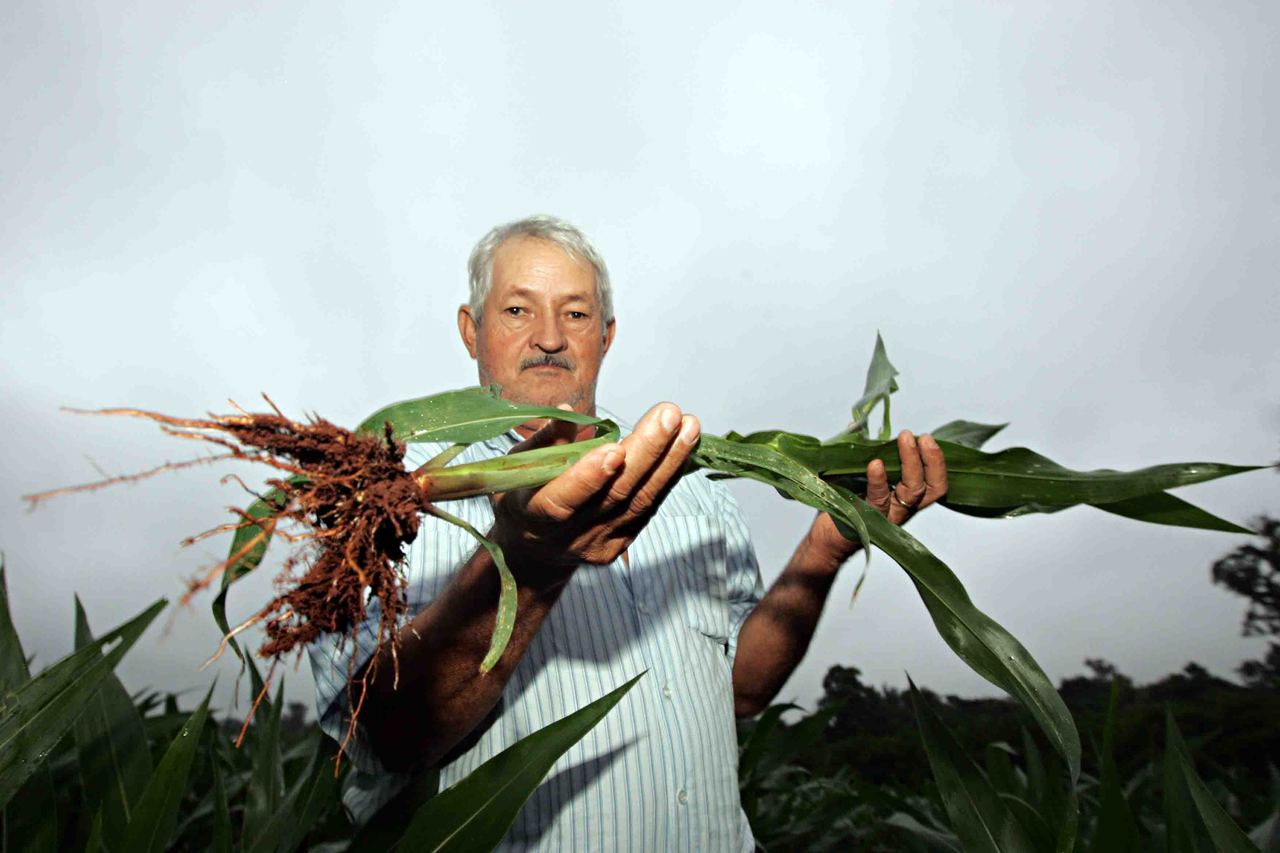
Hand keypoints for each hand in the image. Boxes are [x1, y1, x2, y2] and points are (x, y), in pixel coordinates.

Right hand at [491, 402, 700, 571]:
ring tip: (689, 426)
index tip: (615, 449)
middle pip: (614, 496)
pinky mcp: (619, 545)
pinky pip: (647, 508)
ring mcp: (597, 544)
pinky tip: (684, 448)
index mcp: (532, 515)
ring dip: (669, 461)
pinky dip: (668, 477)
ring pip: (639, 502)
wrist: (532, 550)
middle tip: (669, 415)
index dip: (589, 477)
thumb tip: (568, 410)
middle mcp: (567, 537)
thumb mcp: (519, 466)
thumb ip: (544, 441)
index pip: (562, 502)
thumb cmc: (522, 495)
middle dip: (646, 452)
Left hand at [809, 430, 947, 557]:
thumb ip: (859, 453)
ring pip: (913, 493)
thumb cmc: (844, 505)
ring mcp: (890, 516)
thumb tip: (856, 425)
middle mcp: (904, 507)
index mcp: (905, 496)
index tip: (926, 438)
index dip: (936, 461)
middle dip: (931, 459)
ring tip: (903, 439)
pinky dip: (878, 481)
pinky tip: (875, 464)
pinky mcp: (870, 520)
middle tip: (922, 436)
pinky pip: (879, 500)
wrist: (825, 538)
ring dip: (911, 463)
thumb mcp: (855, 475)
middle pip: (932, 487)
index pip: (934, 481)